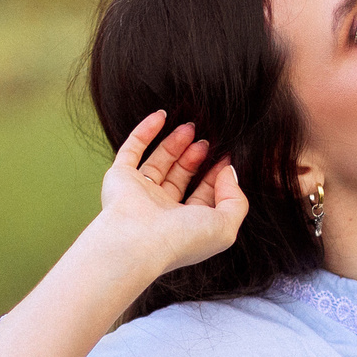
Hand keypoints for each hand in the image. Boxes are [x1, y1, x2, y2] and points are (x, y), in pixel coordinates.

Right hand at [98, 109, 246, 277]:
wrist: (138, 241)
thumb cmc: (183, 238)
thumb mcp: (226, 224)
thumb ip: (236, 199)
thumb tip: (227, 172)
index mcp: (186, 224)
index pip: (204, 196)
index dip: (217, 176)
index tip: (227, 156)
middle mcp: (162, 210)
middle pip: (182, 176)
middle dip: (196, 157)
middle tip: (208, 140)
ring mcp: (140, 193)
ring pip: (159, 162)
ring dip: (175, 143)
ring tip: (191, 127)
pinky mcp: (120, 177)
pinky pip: (132, 149)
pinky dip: (145, 131)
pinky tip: (162, 115)